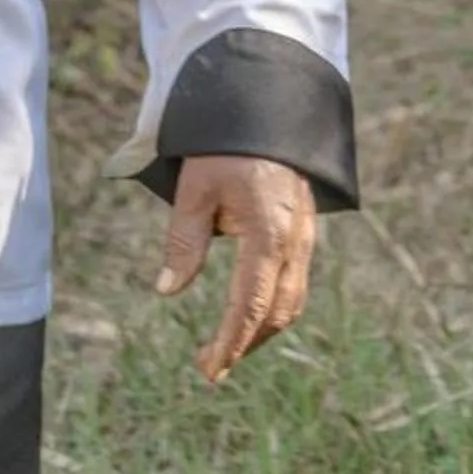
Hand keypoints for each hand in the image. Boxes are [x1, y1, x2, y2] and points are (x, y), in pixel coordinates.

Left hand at [154, 153, 315, 384]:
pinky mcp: (305, 230)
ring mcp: (305, 237)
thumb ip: (184, 242)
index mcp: (268, 233)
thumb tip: (167, 290)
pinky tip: (250, 310)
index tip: (210, 368)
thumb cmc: (223, 147)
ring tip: (228, 345)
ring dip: (262, 329)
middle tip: (211, 364)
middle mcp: (295, 241)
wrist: (262, 106)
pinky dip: (274, 305)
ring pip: (291, 300)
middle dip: (246, 344)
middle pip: (277, 312)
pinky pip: (295, 280)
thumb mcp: (195, 190)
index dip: (230, 342)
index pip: (250, 305)